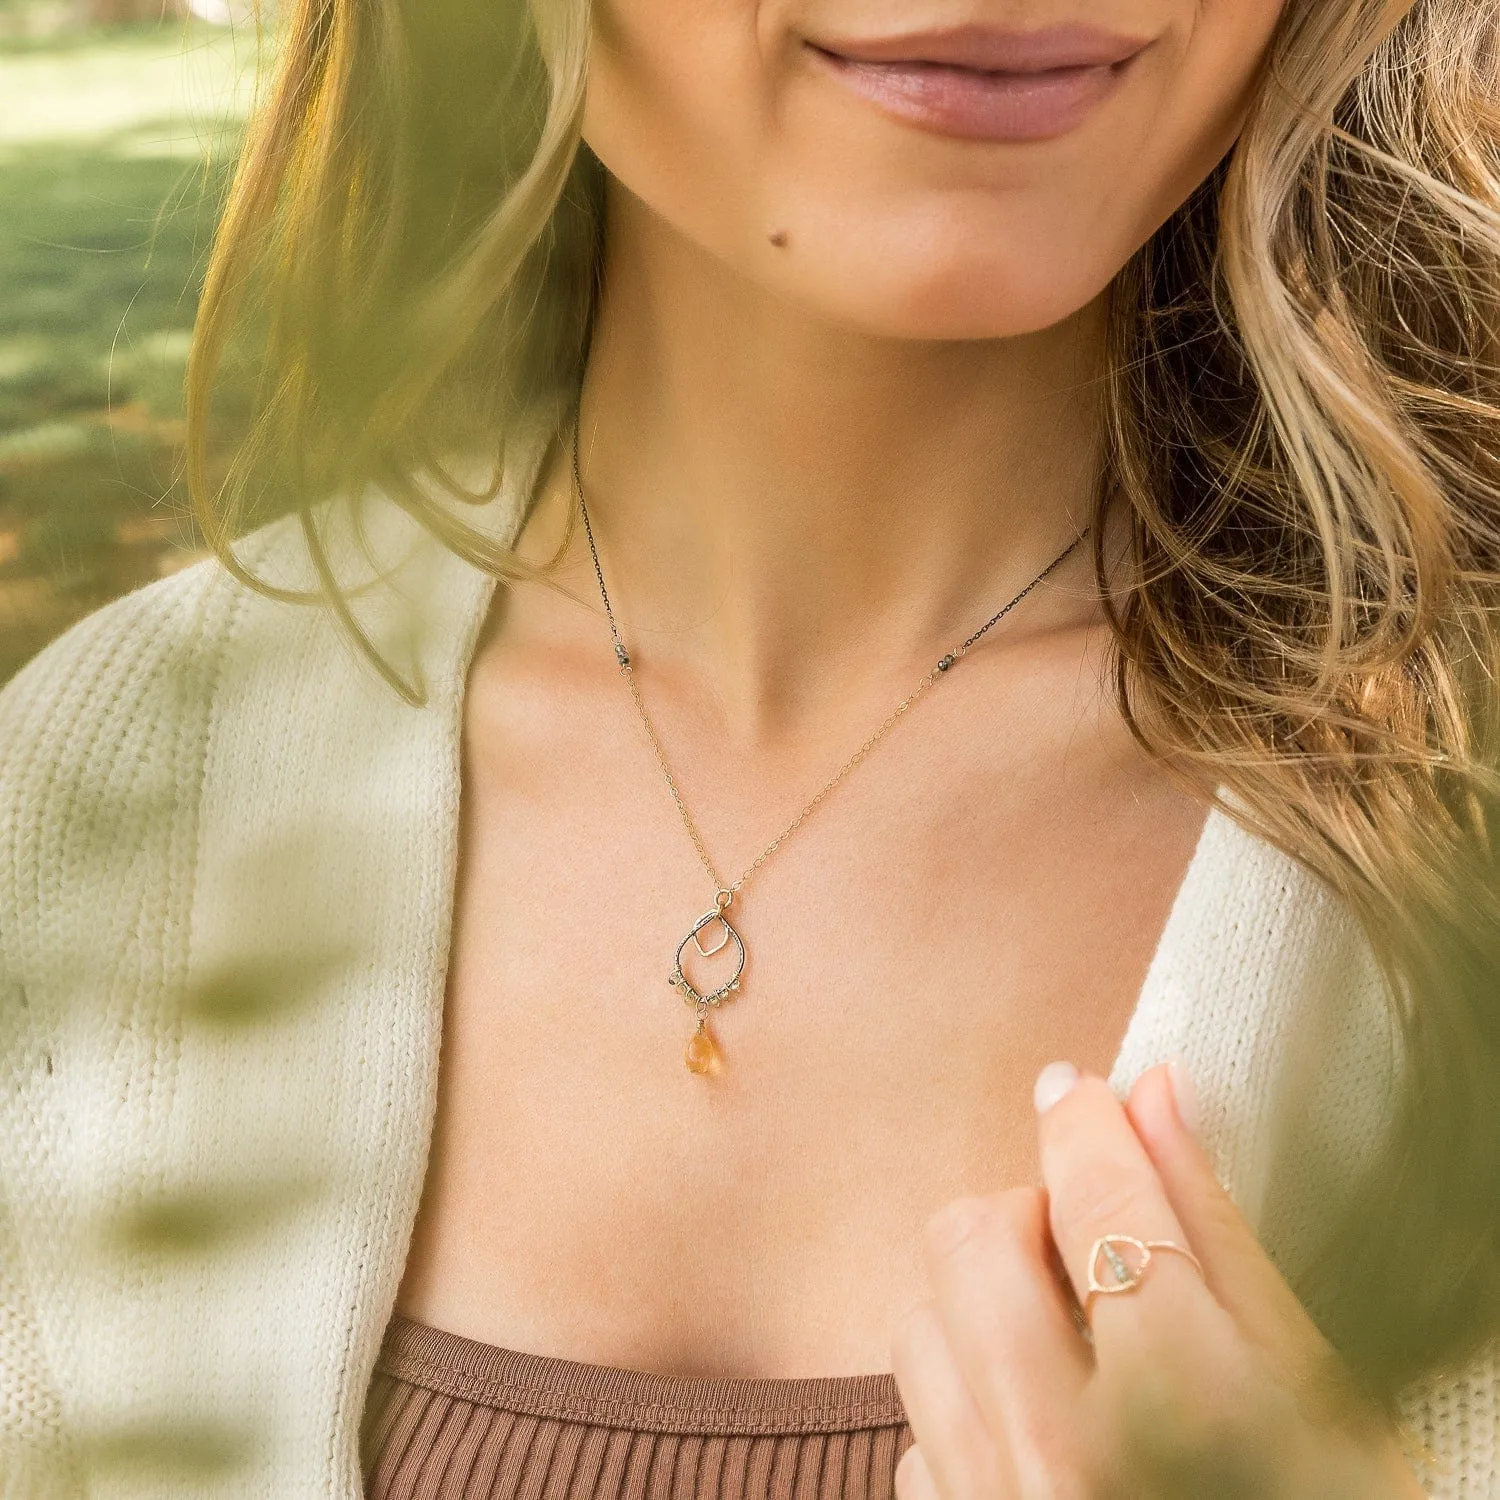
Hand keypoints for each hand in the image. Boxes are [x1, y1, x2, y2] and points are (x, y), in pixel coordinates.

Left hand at [890, 1062, 1428, 1498]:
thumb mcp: (1313, 1396)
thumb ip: (1220, 1236)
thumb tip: (1156, 1098)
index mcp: (1180, 1401)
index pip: (1099, 1197)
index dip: (1087, 1124)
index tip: (1082, 1093)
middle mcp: (1061, 1453)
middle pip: (972, 1239)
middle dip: (1024, 1210)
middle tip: (1087, 1239)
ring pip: (920, 1321)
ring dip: (980, 1298)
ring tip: (1064, 1334)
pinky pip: (916, 1433)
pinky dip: (965, 1402)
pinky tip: (1041, 1424)